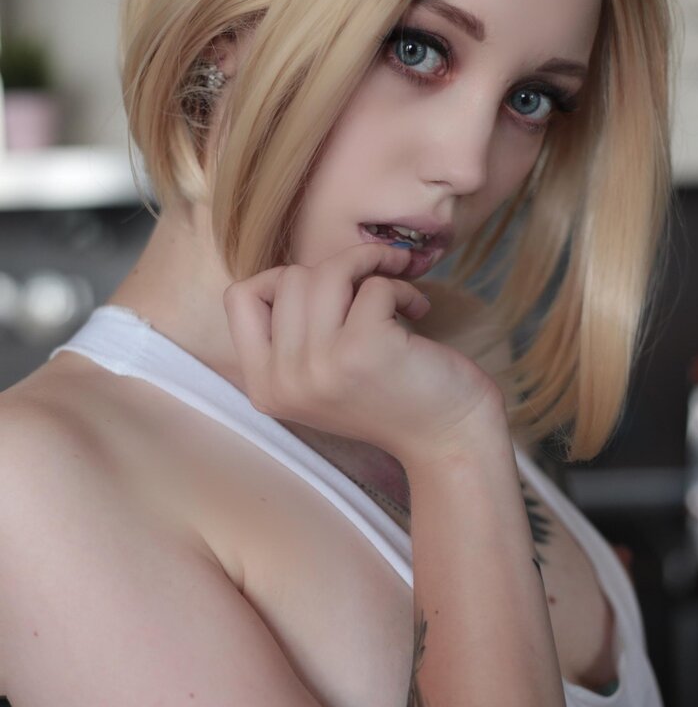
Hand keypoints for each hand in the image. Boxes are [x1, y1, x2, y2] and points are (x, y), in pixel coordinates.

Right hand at [223, 243, 503, 467]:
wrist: (448, 438)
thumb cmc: (389, 396)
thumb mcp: (320, 376)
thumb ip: (293, 334)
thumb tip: (293, 269)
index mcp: (265, 387)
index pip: (240, 298)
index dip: (282, 279)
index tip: (325, 291)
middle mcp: (284, 380)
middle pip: (289, 279)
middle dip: (337, 270)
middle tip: (372, 287)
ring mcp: (320, 365)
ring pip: (328, 272)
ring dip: (370, 267)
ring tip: (395, 290)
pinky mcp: (363, 347)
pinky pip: (374, 285)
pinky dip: (402, 289)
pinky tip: (417, 312)